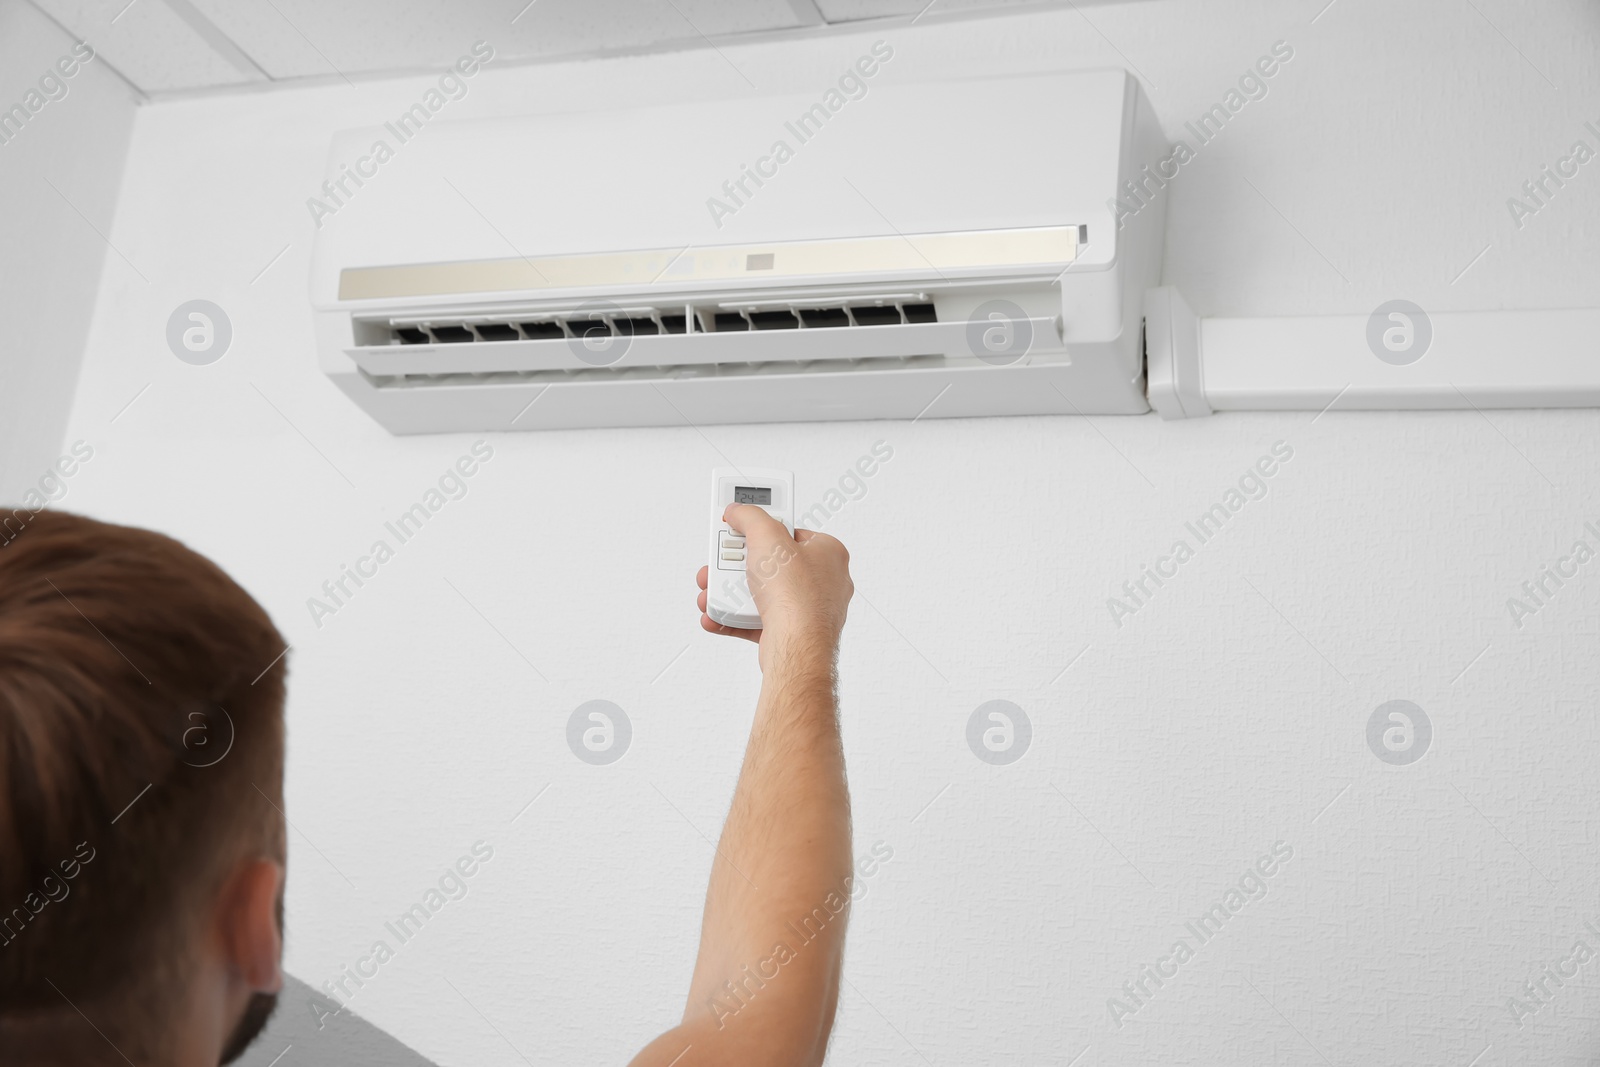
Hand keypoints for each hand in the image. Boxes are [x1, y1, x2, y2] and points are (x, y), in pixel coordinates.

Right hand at [695, 504, 851, 668]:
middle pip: (770, 564)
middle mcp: (823, 582)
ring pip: (761, 594)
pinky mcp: (792, 632)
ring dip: (730, 593)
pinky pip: (757, 620)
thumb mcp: (768, 537)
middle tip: (719, 564)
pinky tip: (716, 615)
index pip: (792, 532)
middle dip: (736, 566)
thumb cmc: (797, 597)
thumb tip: (738, 511)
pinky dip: (734, 617)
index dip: (764, 530)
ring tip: (711, 591)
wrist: (796, 648)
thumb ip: (750, 517)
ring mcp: (808, 609)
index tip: (743, 529)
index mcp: (829, 553)